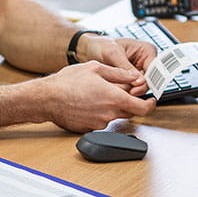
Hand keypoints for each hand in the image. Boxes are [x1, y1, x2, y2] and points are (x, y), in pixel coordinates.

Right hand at [40, 62, 156, 132]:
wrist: (46, 98)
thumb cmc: (67, 82)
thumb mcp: (95, 68)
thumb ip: (119, 73)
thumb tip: (135, 77)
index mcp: (114, 97)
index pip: (142, 108)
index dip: (150, 104)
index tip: (151, 100)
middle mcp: (109, 113)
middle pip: (129, 112)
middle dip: (128, 101)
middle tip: (118, 89)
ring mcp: (99, 123)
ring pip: (114, 115)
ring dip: (112, 106)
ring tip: (95, 92)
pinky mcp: (89, 129)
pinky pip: (101, 121)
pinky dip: (99, 112)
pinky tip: (87, 102)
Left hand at [78, 35, 157, 95]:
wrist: (91, 50)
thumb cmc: (102, 45)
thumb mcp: (113, 53)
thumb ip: (126, 67)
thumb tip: (140, 81)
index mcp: (147, 51)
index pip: (154, 69)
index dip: (147, 81)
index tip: (135, 89)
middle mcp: (147, 62)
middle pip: (150, 81)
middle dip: (139, 88)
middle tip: (127, 94)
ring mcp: (140, 72)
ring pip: (143, 87)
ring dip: (132, 91)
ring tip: (119, 91)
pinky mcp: (133, 80)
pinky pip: (134, 89)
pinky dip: (127, 92)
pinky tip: (118, 92)